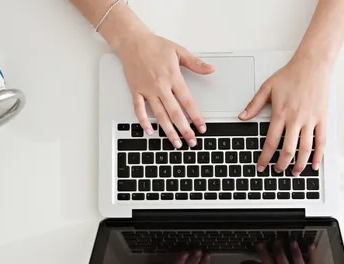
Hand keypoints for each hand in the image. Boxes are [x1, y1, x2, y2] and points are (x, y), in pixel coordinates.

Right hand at [115, 32, 214, 148]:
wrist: (133, 41)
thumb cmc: (155, 45)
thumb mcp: (179, 51)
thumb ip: (195, 63)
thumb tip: (210, 69)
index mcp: (173, 77)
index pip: (188, 102)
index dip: (196, 117)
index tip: (202, 127)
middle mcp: (160, 86)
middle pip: (175, 113)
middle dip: (185, 130)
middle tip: (191, 141)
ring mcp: (147, 90)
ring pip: (159, 115)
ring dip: (168, 131)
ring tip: (176, 143)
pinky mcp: (136, 91)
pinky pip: (139, 110)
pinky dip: (144, 122)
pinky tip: (150, 132)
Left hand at [239, 54, 329, 174]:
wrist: (312, 64)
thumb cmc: (291, 74)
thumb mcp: (267, 87)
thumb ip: (253, 105)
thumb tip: (241, 117)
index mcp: (280, 113)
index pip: (270, 142)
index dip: (265, 157)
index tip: (261, 166)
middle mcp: (296, 119)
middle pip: (287, 150)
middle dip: (281, 164)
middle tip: (277, 170)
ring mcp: (310, 120)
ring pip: (305, 149)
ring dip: (299, 164)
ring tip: (294, 172)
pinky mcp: (322, 119)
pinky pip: (321, 141)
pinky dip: (318, 155)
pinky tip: (314, 165)